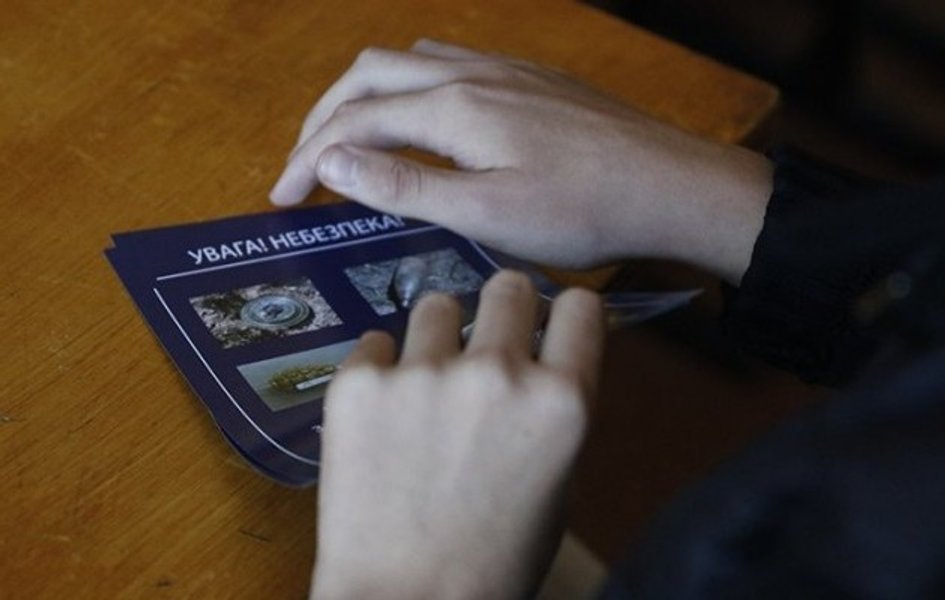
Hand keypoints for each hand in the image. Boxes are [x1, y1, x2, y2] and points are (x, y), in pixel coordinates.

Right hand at [271, 39, 772, 282]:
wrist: (671, 186)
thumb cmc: (583, 212)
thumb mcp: (488, 213)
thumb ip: (406, 185)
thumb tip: (332, 160)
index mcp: (454, 107)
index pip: (355, 121)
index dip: (309, 158)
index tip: (281, 197)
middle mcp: (471, 72)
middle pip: (370, 74)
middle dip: (324, 115)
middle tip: (302, 164)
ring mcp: (504, 69)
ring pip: (408, 61)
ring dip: (365, 94)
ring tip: (350, 139)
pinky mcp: (529, 79)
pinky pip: (447, 63)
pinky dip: (408, 88)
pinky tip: (422, 120)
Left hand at [311, 271, 603, 599]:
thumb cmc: (494, 560)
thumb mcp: (556, 483)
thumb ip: (553, 410)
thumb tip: (540, 362)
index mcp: (562, 401)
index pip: (579, 306)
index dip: (563, 315)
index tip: (547, 326)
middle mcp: (498, 371)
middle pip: (508, 286)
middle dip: (502, 310)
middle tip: (485, 344)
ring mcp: (423, 372)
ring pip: (436, 305)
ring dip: (437, 336)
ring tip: (424, 385)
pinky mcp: (358, 383)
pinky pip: (374, 343)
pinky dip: (380, 369)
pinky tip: (380, 413)